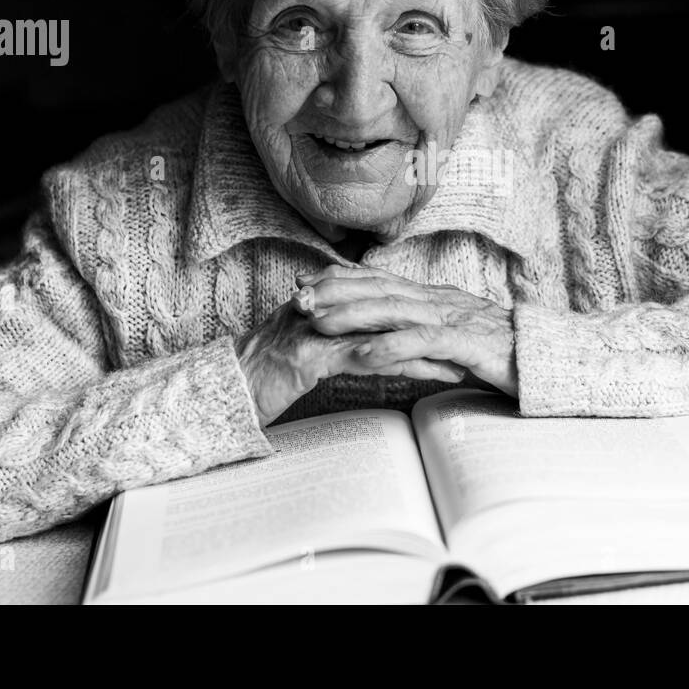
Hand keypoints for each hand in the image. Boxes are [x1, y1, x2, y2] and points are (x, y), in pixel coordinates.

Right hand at [237, 299, 465, 427]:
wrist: (224, 390)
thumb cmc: (261, 374)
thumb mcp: (299, 344)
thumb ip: (328, 331)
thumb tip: (362, 338)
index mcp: (321, 300)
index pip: (379, 298)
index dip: (415, 311)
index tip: (447, 326)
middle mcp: (323, 307)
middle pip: (389, 310)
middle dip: (430, 327)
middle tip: (464, 341)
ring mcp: (318, 329)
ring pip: (385, 332)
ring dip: (428, 347)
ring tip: (460, 363)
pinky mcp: (315, 356)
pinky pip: (370, 357)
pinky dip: (405, 365)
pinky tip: (431, 374)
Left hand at [290, 264, 516, 397]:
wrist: (551, 361)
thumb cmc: (502, 354)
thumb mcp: (455, 337)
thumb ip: (425, 331)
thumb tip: (391, 333)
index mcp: (436, 299)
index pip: (381, 281)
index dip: (341, 280)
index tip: (305, 284)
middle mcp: (442, 302)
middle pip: (381, 289)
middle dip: (335, 292)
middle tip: (297, 298)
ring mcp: (456, 321)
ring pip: (396, 310)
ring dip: (354, 315)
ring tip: (318, 321)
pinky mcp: (470, 345)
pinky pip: (426, 342)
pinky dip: (393, 346)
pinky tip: (366, 353)